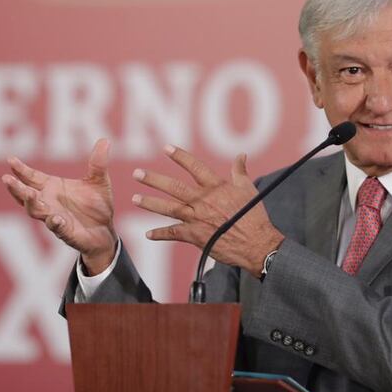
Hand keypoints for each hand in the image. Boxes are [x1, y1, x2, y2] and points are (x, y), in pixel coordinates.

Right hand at [1, 138, 117, 273]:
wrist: (106, 230)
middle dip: (16, 187)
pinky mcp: (64, 231)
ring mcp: (53, 217)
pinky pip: (56, 227)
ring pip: (35, 211)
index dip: (21, 169)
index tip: (10, 159)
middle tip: (6, 178)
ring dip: (30, 203)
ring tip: (29, 194)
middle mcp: (48, 202)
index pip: (32, 177)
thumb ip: (98, 163)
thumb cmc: (97, 205)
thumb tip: (104, 140)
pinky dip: (55, 222)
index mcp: (52, 187)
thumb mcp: (99, 181)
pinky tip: (56, 218)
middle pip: (26, 194)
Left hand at [133, 145, 283, 275]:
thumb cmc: (254, 217)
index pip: (194, 167)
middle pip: (173, 187)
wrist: (257, 244)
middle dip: (153, 180)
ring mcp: (197, 218)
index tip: (165, 148)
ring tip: (134, 199)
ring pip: (169, 208)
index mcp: (215, 187)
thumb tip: (241, 155)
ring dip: (150, 203)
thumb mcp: (248, 190)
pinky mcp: (195, 236)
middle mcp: (203, 201)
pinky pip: (174, 234)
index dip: (179, 156)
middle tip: (137, 174)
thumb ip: (240, 172)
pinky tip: (148, 234)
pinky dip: (160, 234)